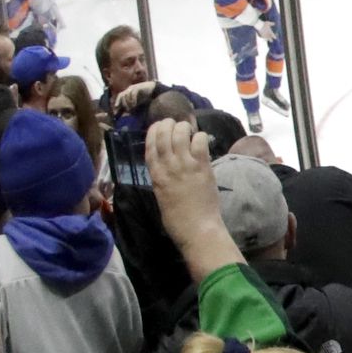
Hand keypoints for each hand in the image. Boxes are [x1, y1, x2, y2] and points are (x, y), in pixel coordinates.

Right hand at [147, 119, 239, 274]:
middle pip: (163, 136)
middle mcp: (167, 167)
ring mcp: (185, 165)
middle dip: (168, 124)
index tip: (158, 125)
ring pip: (180, 134)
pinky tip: (201, 140)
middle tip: (175, 123)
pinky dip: (200, 136)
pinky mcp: (202, 167)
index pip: (149, 146)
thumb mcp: (162, 195)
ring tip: (188, 129)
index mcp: (155, 176)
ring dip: (184, 127)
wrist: (196, 229)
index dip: (153, 131)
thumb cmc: (178, 219)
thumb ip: (163, 179)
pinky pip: (199, 141)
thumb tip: (168, 165)